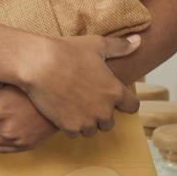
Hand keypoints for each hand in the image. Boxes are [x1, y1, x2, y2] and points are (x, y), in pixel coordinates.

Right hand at [18, 35, 141, 137]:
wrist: (38, 65)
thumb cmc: (66, 52)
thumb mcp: (96, 44)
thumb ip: (120, 46)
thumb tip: (138, 41)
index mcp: (114, 91)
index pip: (132, 107)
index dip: (125, 102)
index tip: (116, 98)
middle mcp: (104, 110)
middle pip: (109, 122)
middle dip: (101, 113)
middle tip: (87, 98)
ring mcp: (86, 121)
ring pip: (91, 130)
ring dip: (86, 121)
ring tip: (74, 105)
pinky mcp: (69, 127)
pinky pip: (74, 133)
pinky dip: (70, 125)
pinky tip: (63, 111)